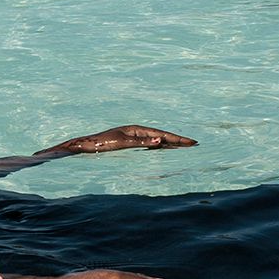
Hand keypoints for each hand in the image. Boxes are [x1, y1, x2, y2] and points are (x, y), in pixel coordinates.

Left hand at [40, 125, 196, 155]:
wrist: (86, 144)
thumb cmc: (102, 143)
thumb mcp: (123, 143)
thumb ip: (142, 143)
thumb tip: (159, 140)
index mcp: (137, 129)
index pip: (162, 134)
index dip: (177, 139)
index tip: (191, 142)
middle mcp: (136, 131)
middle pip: (161, 135)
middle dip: (176, 140)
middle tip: (193, 143)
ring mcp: (133, 136)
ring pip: (155, 139)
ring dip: (169, 143)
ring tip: (183, 146)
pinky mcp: (128, 142)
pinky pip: (149, 144)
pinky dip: (159, 146)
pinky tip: (163, 149)